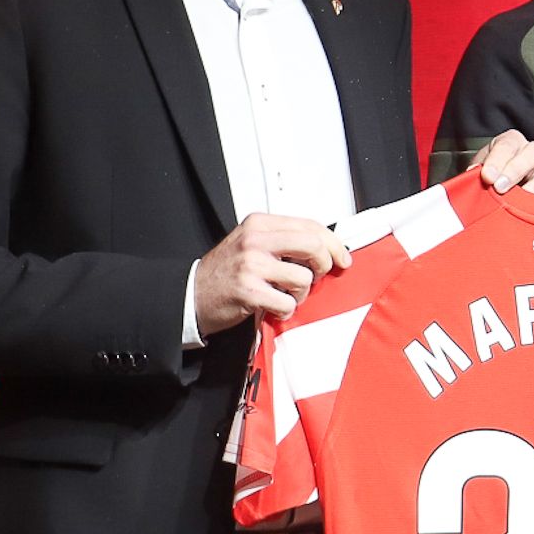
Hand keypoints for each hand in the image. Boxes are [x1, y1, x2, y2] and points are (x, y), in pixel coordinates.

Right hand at [193, 213, 350, 336]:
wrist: (192, 294)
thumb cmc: (225, 272)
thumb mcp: (253, 244)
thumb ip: (284, 241)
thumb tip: (326, 247)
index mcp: (259, 223)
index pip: (309, 225)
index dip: (333, 243)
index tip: (342, 257)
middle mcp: (255, 239)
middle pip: (312, 245)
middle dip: (324, 264)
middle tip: (318, 276)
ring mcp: (251, 264)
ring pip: (303, 278)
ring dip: (301, 293)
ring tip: (285, 295)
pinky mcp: (248, 290)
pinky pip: (287, 303)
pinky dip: (286, 310)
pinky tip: (273, 307)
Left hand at [467, 130, 533, 197]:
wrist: (493, 186)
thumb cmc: (487, 173)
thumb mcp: (479, 167)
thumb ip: (476, 170)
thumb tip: (472, 174)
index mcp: (511, 142)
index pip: (508, 145)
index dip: (497, 160)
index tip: (487, 176)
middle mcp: (530, 154)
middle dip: (516, 170)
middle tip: (500, 186)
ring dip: (528, 190)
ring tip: (514, 203)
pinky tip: (526, 213)